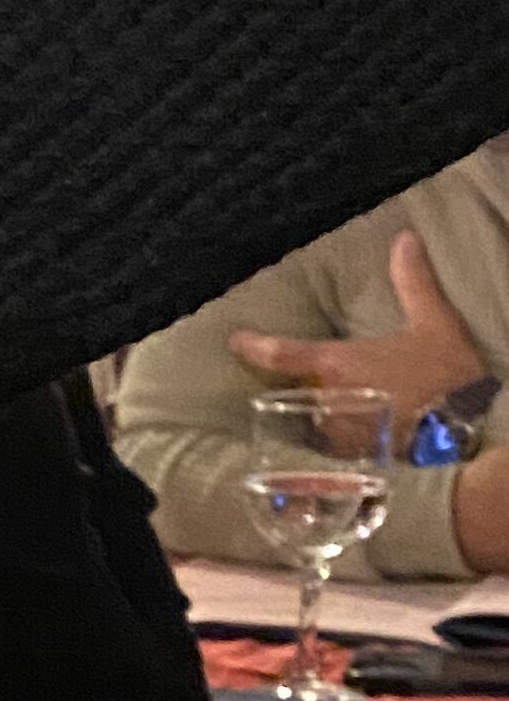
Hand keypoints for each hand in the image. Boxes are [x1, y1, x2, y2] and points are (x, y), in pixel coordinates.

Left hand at [232, 229, 477, 438]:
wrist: (467, 431)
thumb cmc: (445, 375)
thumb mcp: (434, 323)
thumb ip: (413, 282)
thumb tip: (404, 238)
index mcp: (337, 365)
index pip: (282, 354)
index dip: (254, 347)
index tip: (235, 341)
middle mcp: (326, 402)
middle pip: (297, 393)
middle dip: (305, 389)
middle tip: (320, 385)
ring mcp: (336, 436)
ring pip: (315, 423)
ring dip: (325, 416)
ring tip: (347, 413)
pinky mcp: (353, 462)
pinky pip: (334, 450)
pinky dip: (340, 442)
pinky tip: (359, 438)